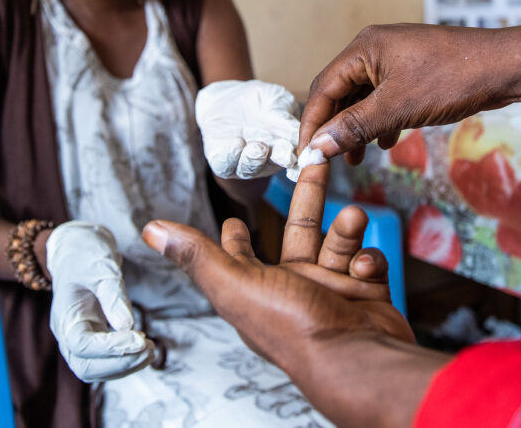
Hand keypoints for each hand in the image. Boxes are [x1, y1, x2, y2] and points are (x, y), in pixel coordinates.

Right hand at [46, 221, 154, 381]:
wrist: (78, 248)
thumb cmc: (86, 255)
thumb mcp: (102, 267)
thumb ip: (114, 296)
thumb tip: (128, 326)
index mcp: (65, 315)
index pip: (82, 344)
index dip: (111, 347)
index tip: (140, 339)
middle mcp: (68, 333)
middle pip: (86, 366)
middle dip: (120, 363)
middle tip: (149, 349)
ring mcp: (79, 338)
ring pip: (95, 370)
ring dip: (124, 366)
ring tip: (150, 351)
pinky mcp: (93, 338)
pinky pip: (105, 362)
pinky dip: (124, 362)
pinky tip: (143, 350)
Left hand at [142, 164, 436, 425]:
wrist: (356, 358)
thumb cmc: (293, 327)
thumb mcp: (235, 283)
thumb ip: (197, 254)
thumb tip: (151, 229)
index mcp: (260, 287)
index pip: (243, 256)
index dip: (236, 238)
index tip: (234, 220)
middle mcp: (296, 287)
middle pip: (301, 231)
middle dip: (310, 195)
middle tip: (317, 162)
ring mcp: (333, 291)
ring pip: (339, 243)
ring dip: (346, 228)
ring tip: (353, 217)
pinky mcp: (367, 295)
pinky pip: (369, 263)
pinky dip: (369, 259)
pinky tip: (363, 267)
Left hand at [195, 79, 300, 178]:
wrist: (228, 97)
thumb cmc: (259, 99)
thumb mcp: (275, 100)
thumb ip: (285, 115)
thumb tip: (302, 131)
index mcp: (284, 147)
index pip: (291, 157)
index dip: (292, 157)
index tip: (292, 153)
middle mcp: (265, 160)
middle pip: (269, 167)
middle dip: (272, 160)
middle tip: (267, 149)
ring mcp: (242, 162)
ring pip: (247, 169)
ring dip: (251, 160)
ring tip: (252, 146)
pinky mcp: (221, 160)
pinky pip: (224, 164)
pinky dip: (229, 156)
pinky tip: (235, 143)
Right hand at [300, 24, 511, 163]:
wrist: (503, 67)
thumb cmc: (453, 78)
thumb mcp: (398, 107)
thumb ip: (355, 127)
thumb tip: (318, 146)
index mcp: (364, 48)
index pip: (323, 88)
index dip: (312, 123)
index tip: (305, 154)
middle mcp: (374, 48)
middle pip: (340, 92)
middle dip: (334, 127)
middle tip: (328, 160)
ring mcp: (394, 59)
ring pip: (362, 97)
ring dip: (357, 128)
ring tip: (356, 158)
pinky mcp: (412, 71)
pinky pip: (384, 97)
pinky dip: (380, 121)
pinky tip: (386, 142)